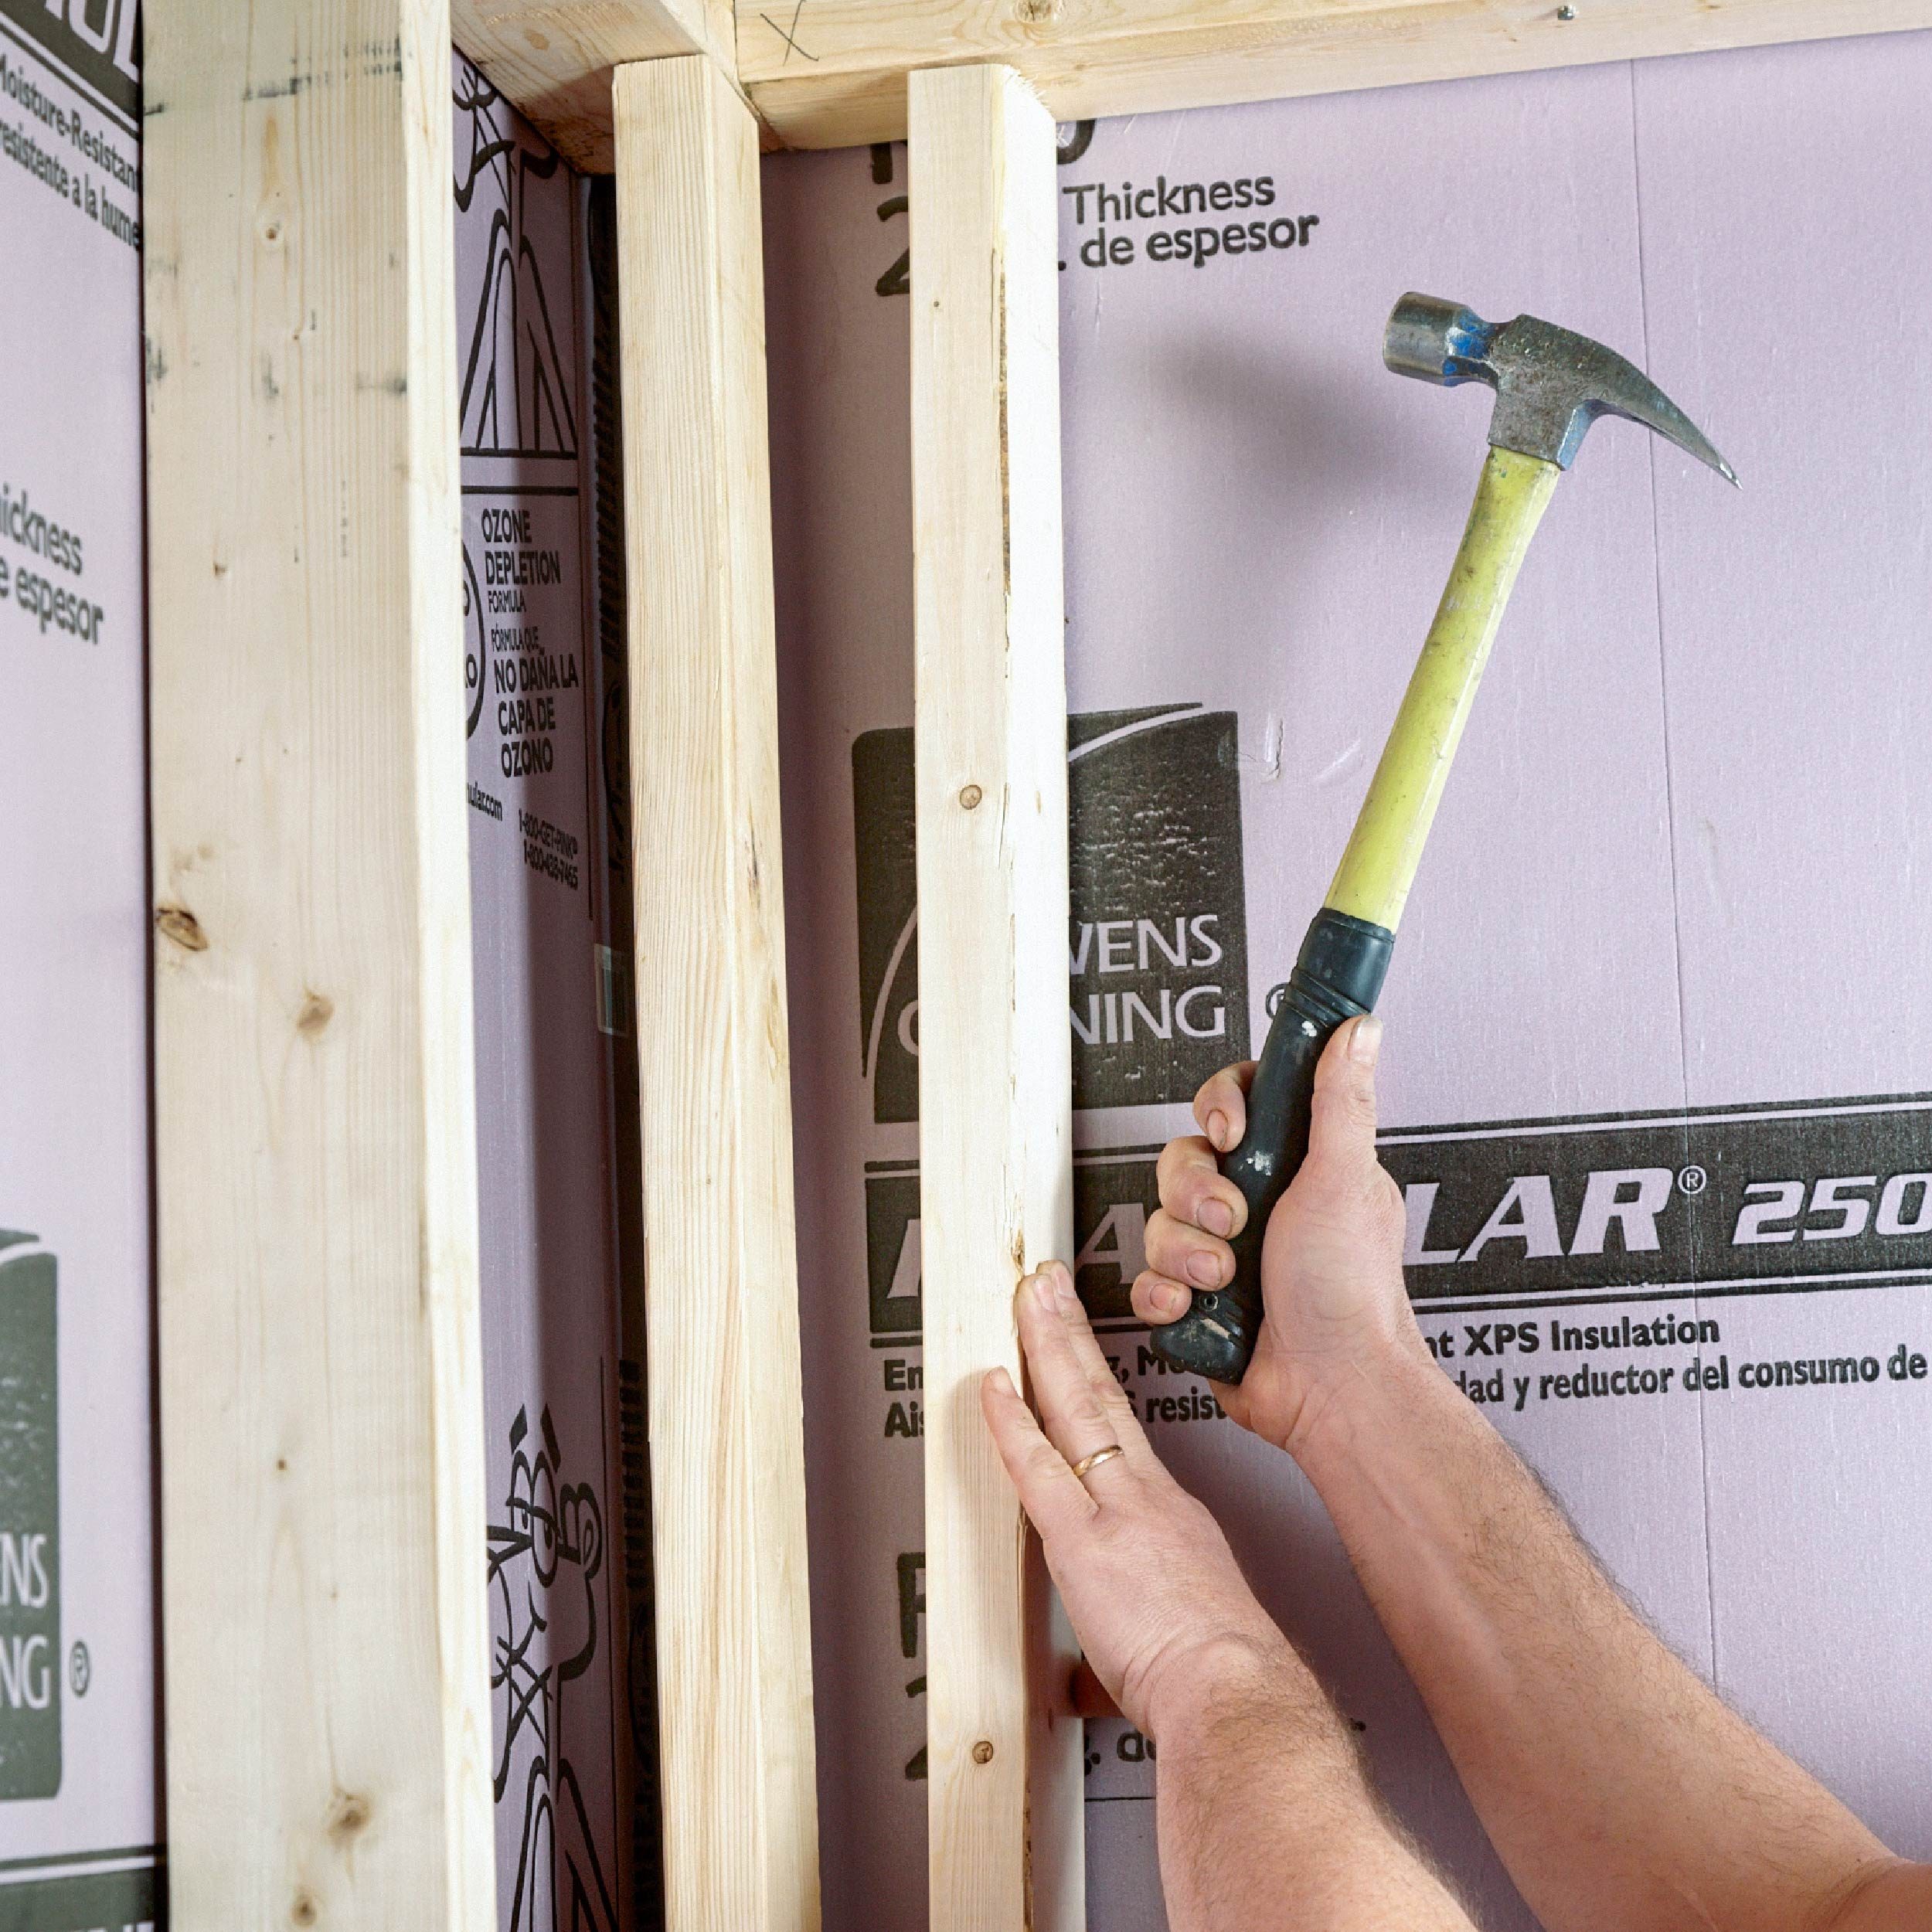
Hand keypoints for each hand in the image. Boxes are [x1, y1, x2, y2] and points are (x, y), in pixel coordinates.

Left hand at [981, 1263, 1289, 1738]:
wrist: (1238, 1691)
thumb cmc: (1225, 1677)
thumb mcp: (1184, 1633)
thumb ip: (1134, 1634)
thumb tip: (1095, 1674)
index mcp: (1175, 1517)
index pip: (1122, 1433)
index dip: (1095, 1382)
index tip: (1078, 1348)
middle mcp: (1149, 1499)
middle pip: (1100, 1395)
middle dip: (1070, 1333)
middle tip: (1049, 1284)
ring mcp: (1117, 1511)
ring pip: (1075, 1407)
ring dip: (1046, 1345)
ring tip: (1028, 1298)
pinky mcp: (1084, 1540)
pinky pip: (1037, 1465)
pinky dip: (1010, 1421)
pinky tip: (992, 1385)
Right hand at [1130, 1016, 1427, 1454]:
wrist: (1331, 1389)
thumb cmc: (1350, 1293)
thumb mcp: (1346, 1178)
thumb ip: (1341, 1099)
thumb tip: (1359, 1028)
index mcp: (1295, 1165)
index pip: (1234, 1105)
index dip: (1218, 1110)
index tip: (1230, 1132)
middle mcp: (1256, 1204)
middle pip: (1181, 1161)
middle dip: (1196, 1192)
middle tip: (1234, 1220)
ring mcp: (1222, 1254)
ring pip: (1159, 1222)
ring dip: (1186, 1251)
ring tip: (1226, 1277)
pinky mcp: (1196, 1302)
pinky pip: (1146, 1280)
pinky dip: (1166, 1296)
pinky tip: (1196, 1307)